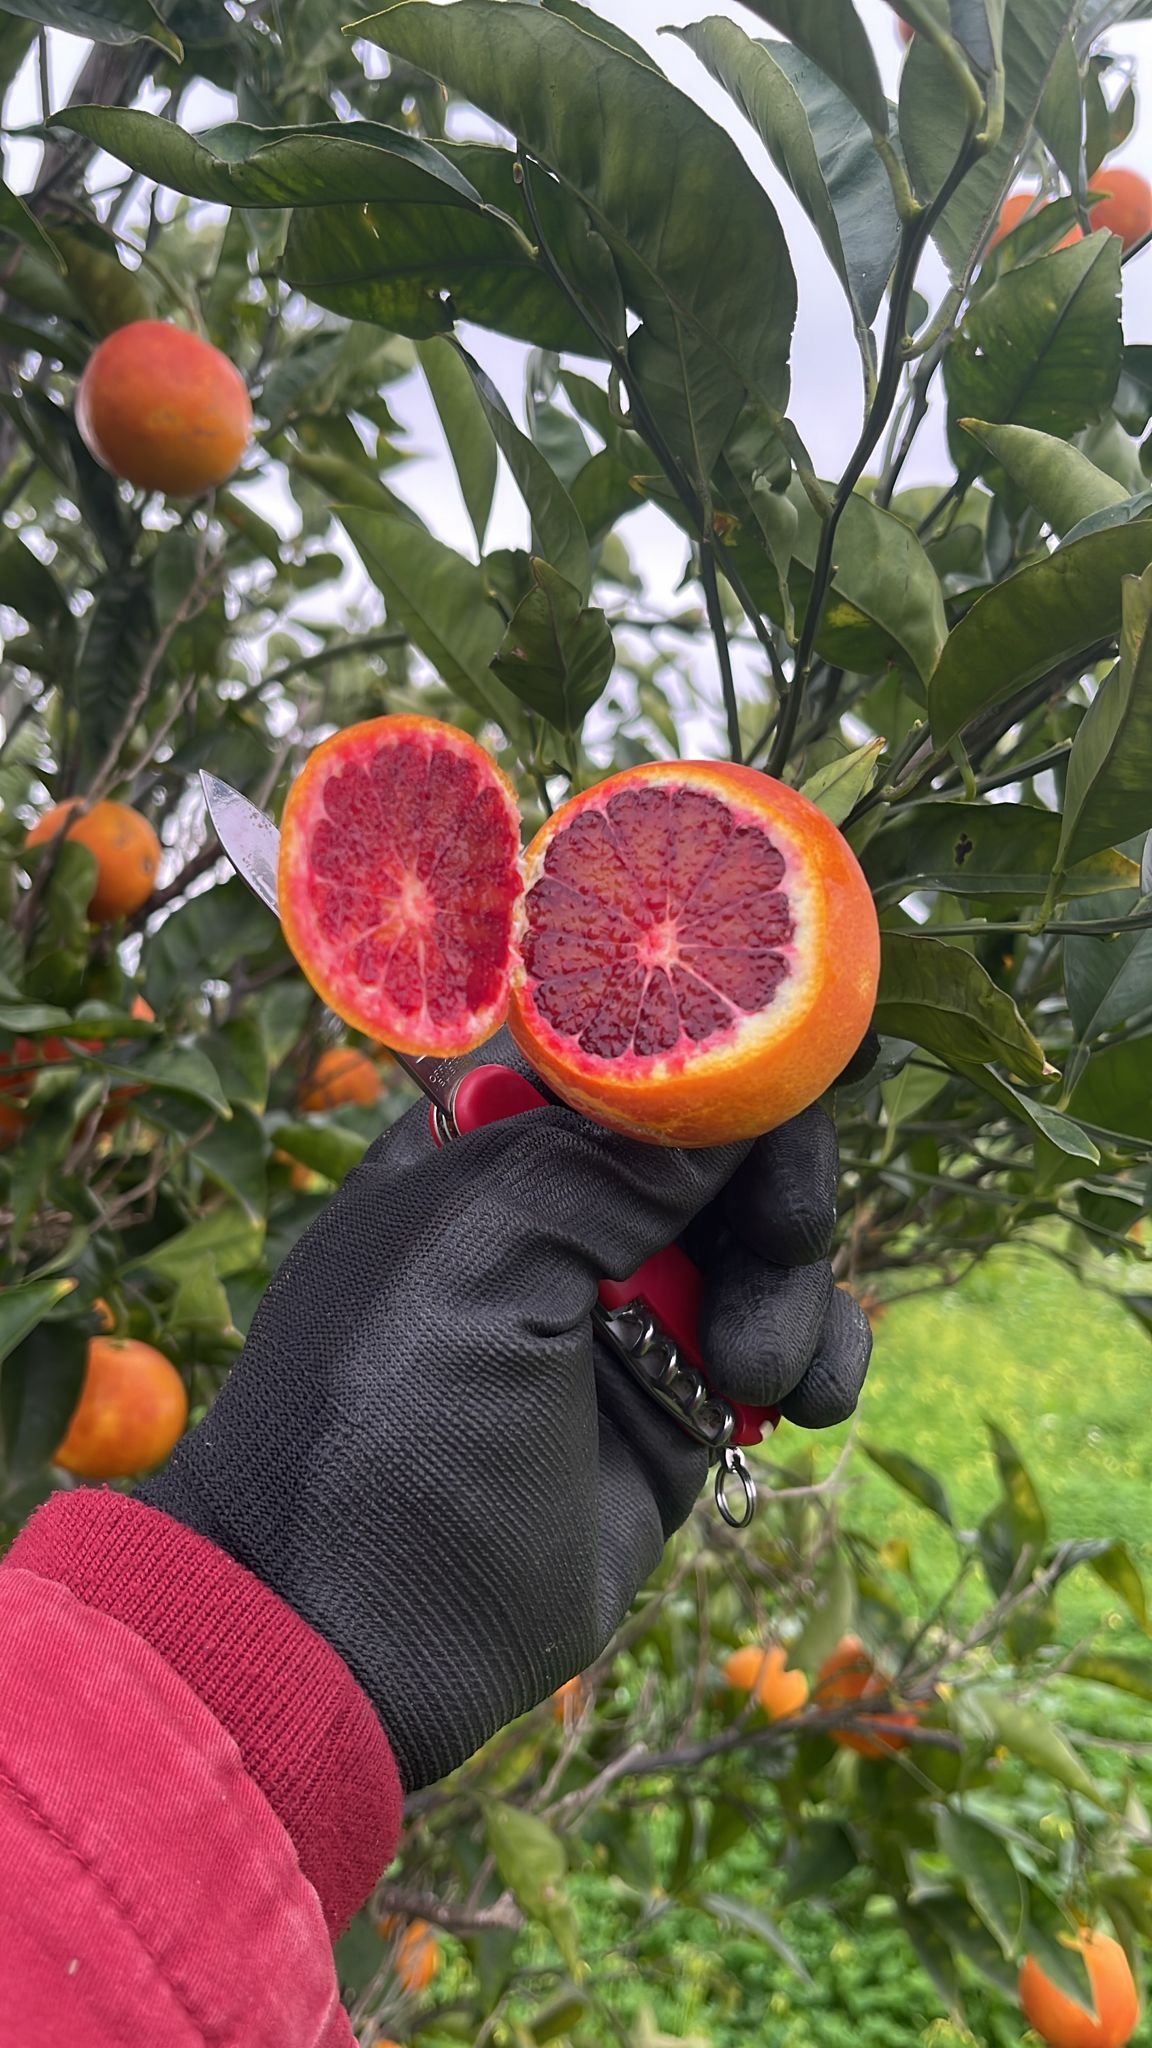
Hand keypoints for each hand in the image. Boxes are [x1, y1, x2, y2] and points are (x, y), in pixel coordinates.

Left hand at [140, 1036, 870, 1789]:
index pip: (625, 1047)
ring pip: (770, 1236)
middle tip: (783, 1235)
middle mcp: (565, 1210)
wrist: (354, 1642)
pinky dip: (820, 1353)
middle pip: (723, 1134)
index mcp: (488, 1143)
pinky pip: (792, 1339)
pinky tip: (803, 1402)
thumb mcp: (475, 1254)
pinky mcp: (682, 1400)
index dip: (721, 1033)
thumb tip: (748, 1076)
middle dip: (774, 1177)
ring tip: (750, 1371)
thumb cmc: (381, 1417)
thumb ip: (610, 1158)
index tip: (817, 1041)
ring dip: (792, 1284)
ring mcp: (630, 1306)